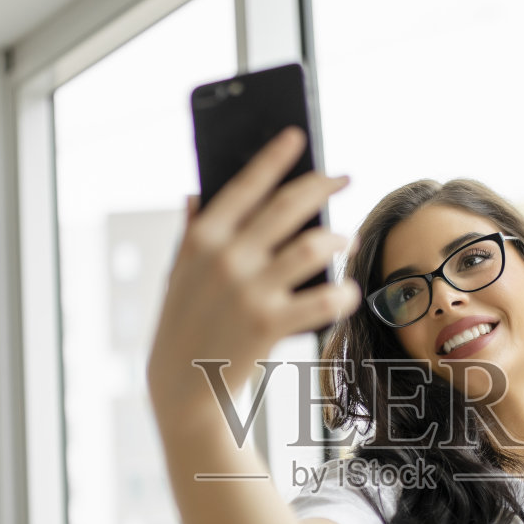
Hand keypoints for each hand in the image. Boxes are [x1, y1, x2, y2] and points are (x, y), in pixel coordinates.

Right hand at [145, 127, 360, 422]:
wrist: (183, 386)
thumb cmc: (185, 324)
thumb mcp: (178, 273)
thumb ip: (191, 231)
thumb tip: (195, 191)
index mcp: (203, 238)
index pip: (246, 185)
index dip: (274, 157)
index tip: (297, 136)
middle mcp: (227, 258)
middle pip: (287, 206)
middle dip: (322, 185)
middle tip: (343, 178)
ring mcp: (249, 290)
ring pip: (312, 246)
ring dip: (335, 239)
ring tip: (343, 241)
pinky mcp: (269, 323)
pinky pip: (322, 299)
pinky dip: (342, 294)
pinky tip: (346, 292)